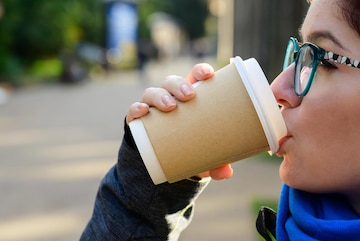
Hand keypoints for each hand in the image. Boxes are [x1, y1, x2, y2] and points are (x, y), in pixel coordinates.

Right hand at [126, 63, 233, 179]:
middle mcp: (169, 97)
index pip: (194, 76)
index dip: (200, 71)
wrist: (161, 161)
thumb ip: (216, 163)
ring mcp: (151, 107)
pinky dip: (136, 108)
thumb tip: (226, 173)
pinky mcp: (137, 121)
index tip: (208, 75)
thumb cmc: (190, 146)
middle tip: (189, 95)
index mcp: (189, 97)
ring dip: (160, 95)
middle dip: (179, 84)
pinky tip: (142, 111)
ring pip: (152, 92)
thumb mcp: (204, 155)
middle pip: (171, 82)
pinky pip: (133, 110)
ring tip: (169, 106)